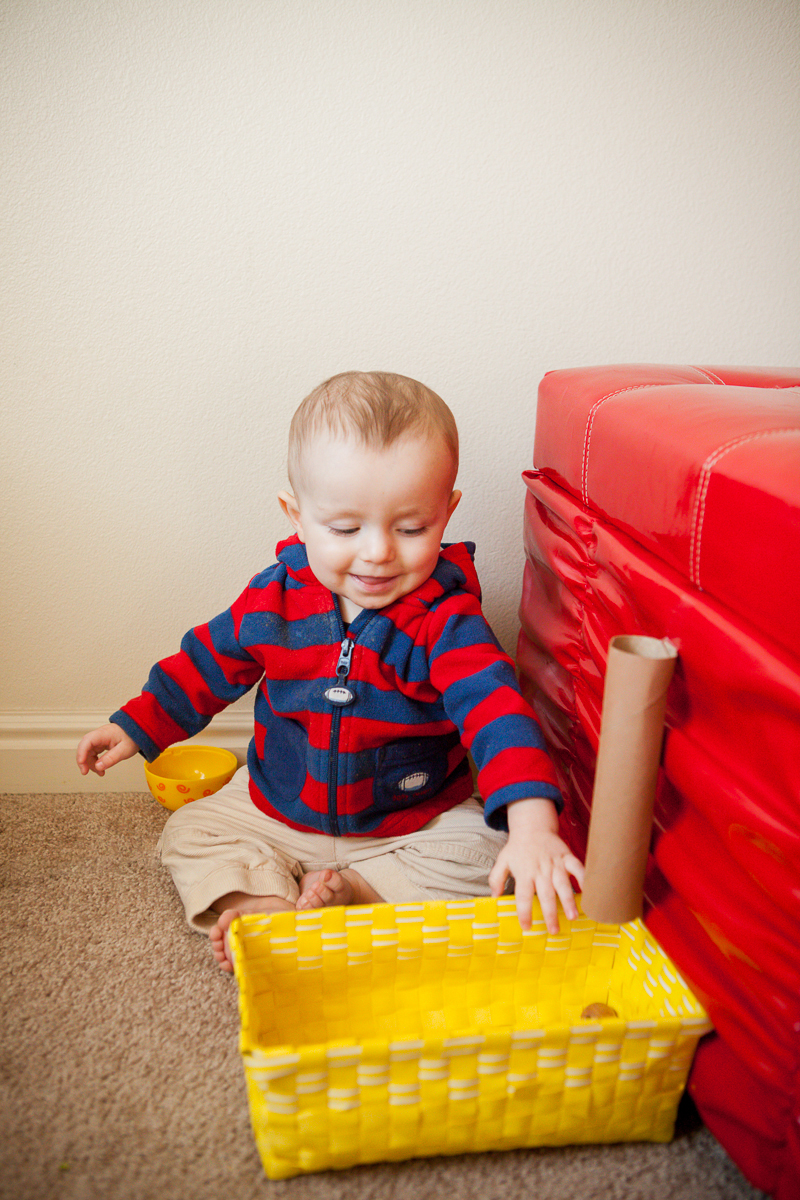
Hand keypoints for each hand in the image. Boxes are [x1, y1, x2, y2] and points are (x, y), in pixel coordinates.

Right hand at [76, 723, 138, 775]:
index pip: (88, 741)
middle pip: (85, 747)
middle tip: (85, 772)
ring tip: (100, 773)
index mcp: (104, 734)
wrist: (139, 731)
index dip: (82, 752)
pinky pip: (94, 753)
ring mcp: (99, 739)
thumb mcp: (125, 750)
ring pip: (88, 752)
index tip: (82, 763)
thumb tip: (98, 767)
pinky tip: (100, 769)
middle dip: (83, 760)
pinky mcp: (101, 744)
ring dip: (90, 763)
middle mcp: (99, 735)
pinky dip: (95, 762)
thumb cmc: (133, 738)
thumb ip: (111, 758)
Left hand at [488, 798, 584, 933]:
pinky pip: (577, 867)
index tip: (527, 927)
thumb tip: (494, 897)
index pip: (523, 896)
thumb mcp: (502, 860)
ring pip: (563, 884)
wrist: (532, 826)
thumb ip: (496, 878)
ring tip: (573, 917)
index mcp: (524, 873)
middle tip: (554, 930)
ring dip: (568, 901)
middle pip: (545, 894)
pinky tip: (589, 891)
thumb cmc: (517, 847)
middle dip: (550, 914)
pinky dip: (584, 878)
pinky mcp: (566, 856)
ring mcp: (554, 863)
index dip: (524, 913)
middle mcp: (540, 870)